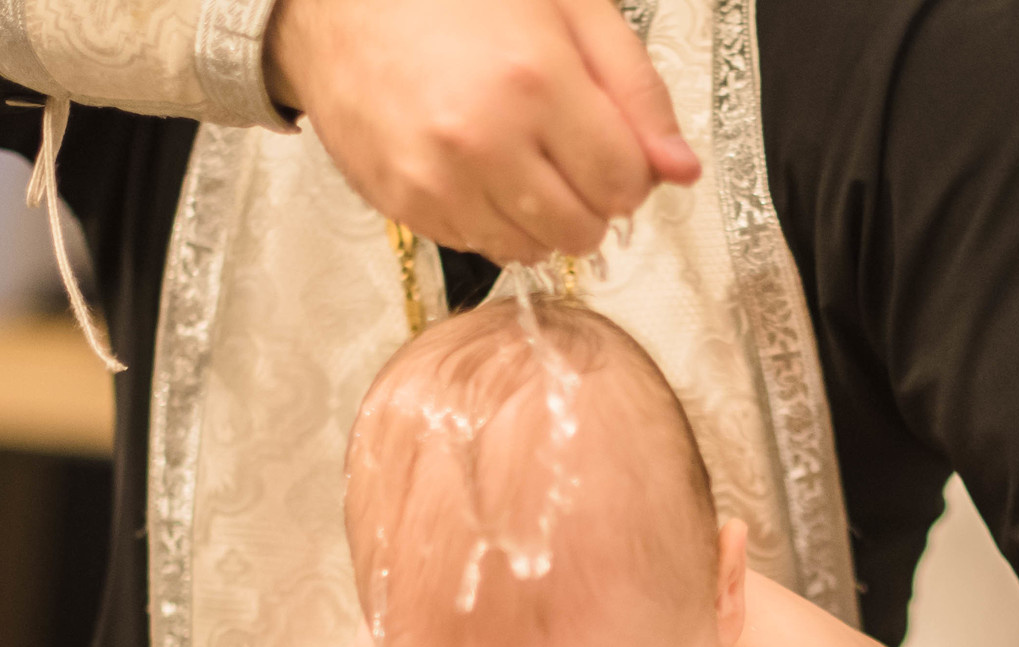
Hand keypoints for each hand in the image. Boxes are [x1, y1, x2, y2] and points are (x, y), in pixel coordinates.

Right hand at [264, 0, 699, 262]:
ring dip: (541, 217)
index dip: (630, 170)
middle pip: (582, 230)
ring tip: (518, 155)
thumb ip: (635, 90)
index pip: (625, 185)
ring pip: (531, 249)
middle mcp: (483, 141)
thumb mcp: (568, 9)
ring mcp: (437, 180)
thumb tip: (680, 169)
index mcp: (534, 82)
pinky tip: (477, 166)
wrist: (339, 3)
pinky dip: (490, 218)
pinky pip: (477, 246)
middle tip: (566, 152)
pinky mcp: (404, 204)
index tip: (611, 145)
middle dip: (590, 200)